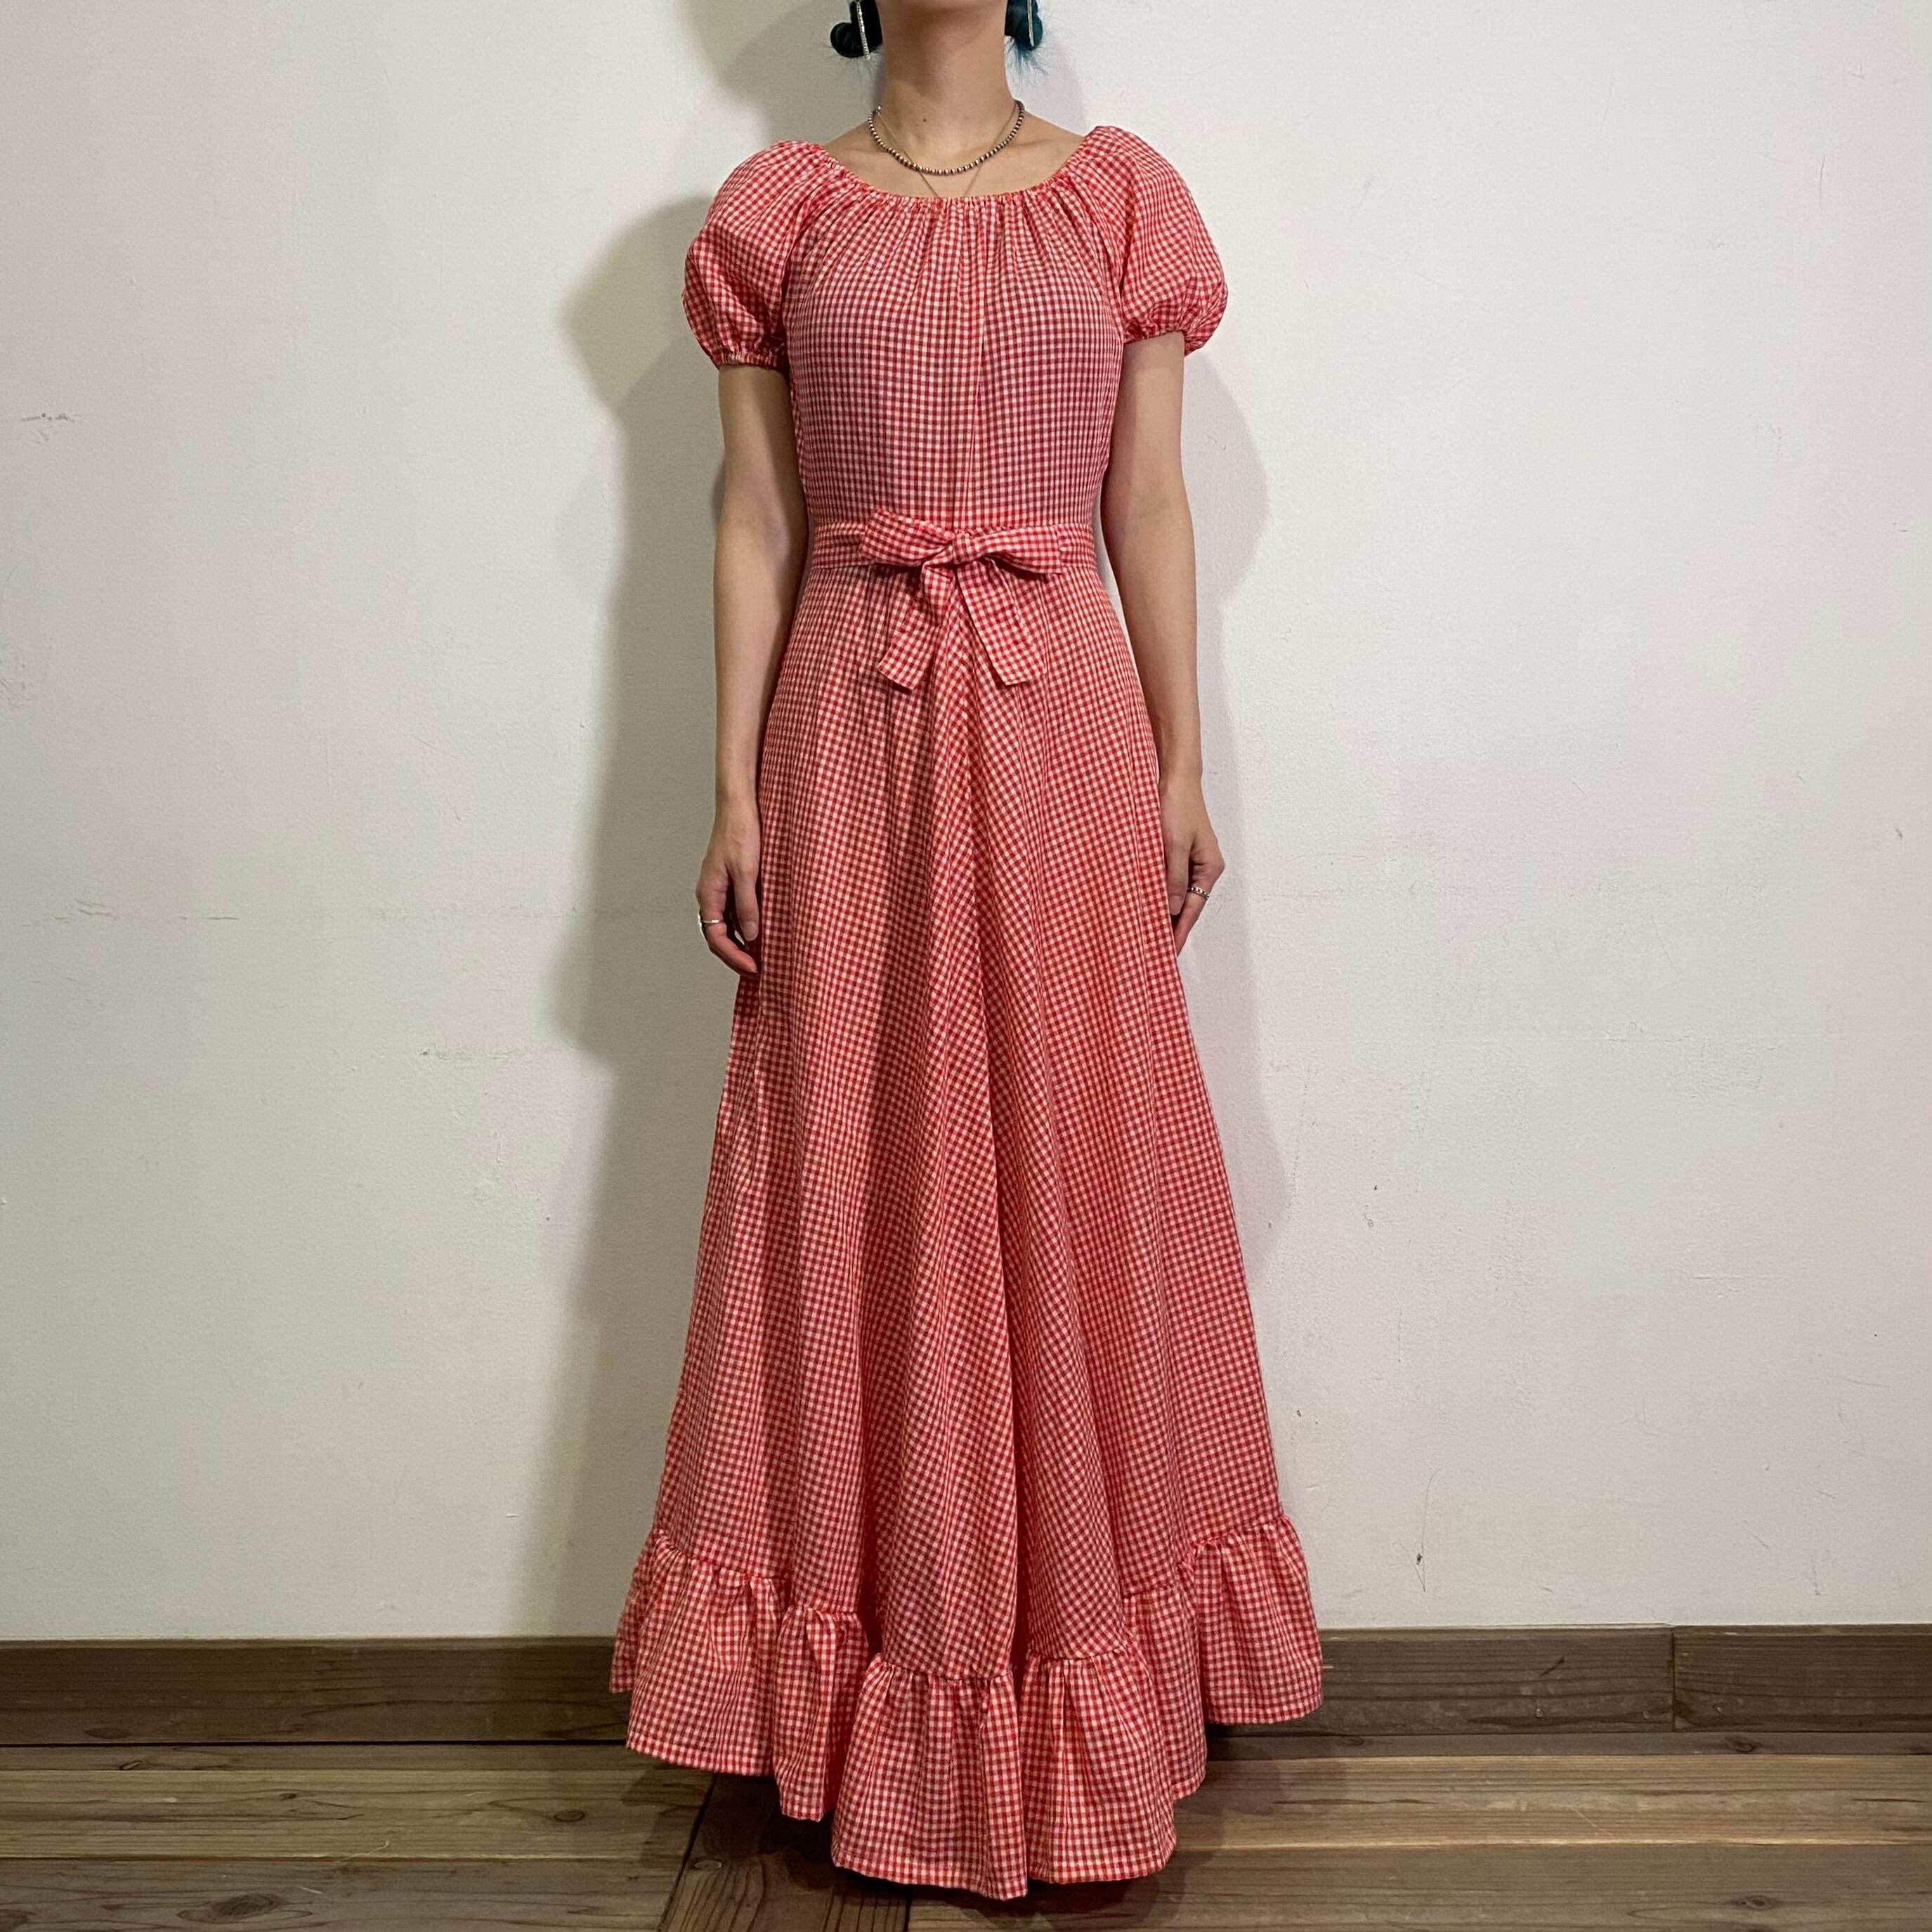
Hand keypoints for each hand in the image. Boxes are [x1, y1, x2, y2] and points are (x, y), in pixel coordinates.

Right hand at [697, 804, 760, 975]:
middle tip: (756, 970)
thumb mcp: (748, 873)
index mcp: (709, 894)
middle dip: (735, 955)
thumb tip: (750, 936)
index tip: (753, 968)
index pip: (716, 938)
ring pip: (724, 925)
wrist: (739, 807)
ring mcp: (718, 888)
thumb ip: (747, 906)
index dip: (734, 957)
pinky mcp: (729, 881)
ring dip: (739, 943)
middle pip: (717, 936)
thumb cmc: (740, 833)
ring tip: (759, 955)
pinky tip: (758, 930)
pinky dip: (743, 926)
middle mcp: (710, 894)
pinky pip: (732, 911)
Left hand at [1161, 773, 1223, 953]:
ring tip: (1148, 934)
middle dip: (1172, 927)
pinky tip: (1146, 903)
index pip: (1193, 909)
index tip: (1169, 953)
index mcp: (1209, 868)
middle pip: (1187, 905)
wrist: (1174, 778)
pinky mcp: (1177, 852)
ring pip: (1176, 893)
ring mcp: (1191, 859)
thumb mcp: (1173, 845)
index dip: (1179, 932)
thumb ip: (1173, 878)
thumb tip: (1171, 910)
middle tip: (1155, 952)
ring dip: (1164, 911)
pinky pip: (1169, 879)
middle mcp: (1204, 867)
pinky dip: (1159, 893)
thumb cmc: (1177, 806)